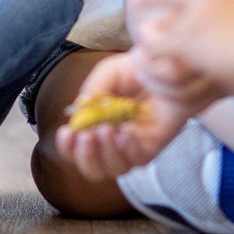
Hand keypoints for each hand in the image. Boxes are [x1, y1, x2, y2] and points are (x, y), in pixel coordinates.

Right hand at [53, 49, 198, 181]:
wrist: (167, 65)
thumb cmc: (134, 71)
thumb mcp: (108, 74)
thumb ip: (92, 90)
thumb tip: (78, 110)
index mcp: (95, 127)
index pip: (75, 150)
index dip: (67, 148)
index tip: (66, 133)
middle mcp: (112, 143)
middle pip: (93, 169)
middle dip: (86, 157)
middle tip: (86, 136)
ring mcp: (133, 148)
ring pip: (116, 169)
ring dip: (106, 153)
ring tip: (106, 129)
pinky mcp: (153, 146)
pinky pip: (138, 159)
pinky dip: (129, 148)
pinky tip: (127, 131)